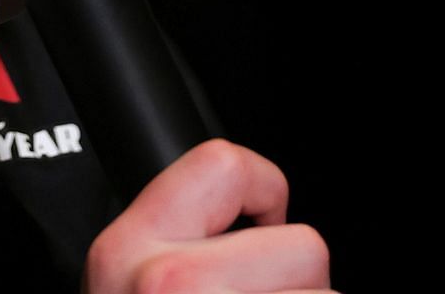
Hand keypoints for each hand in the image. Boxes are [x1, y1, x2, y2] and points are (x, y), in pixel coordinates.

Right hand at [82, 139, 333, 292]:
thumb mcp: (120, 284)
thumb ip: (172, 241)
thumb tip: (243, 224)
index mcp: (126, 248)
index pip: (222, 163)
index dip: (266, 188)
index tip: (264, 221)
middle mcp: (168, 281)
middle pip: (304, 247)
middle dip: (296, 281)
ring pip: (325, 293)